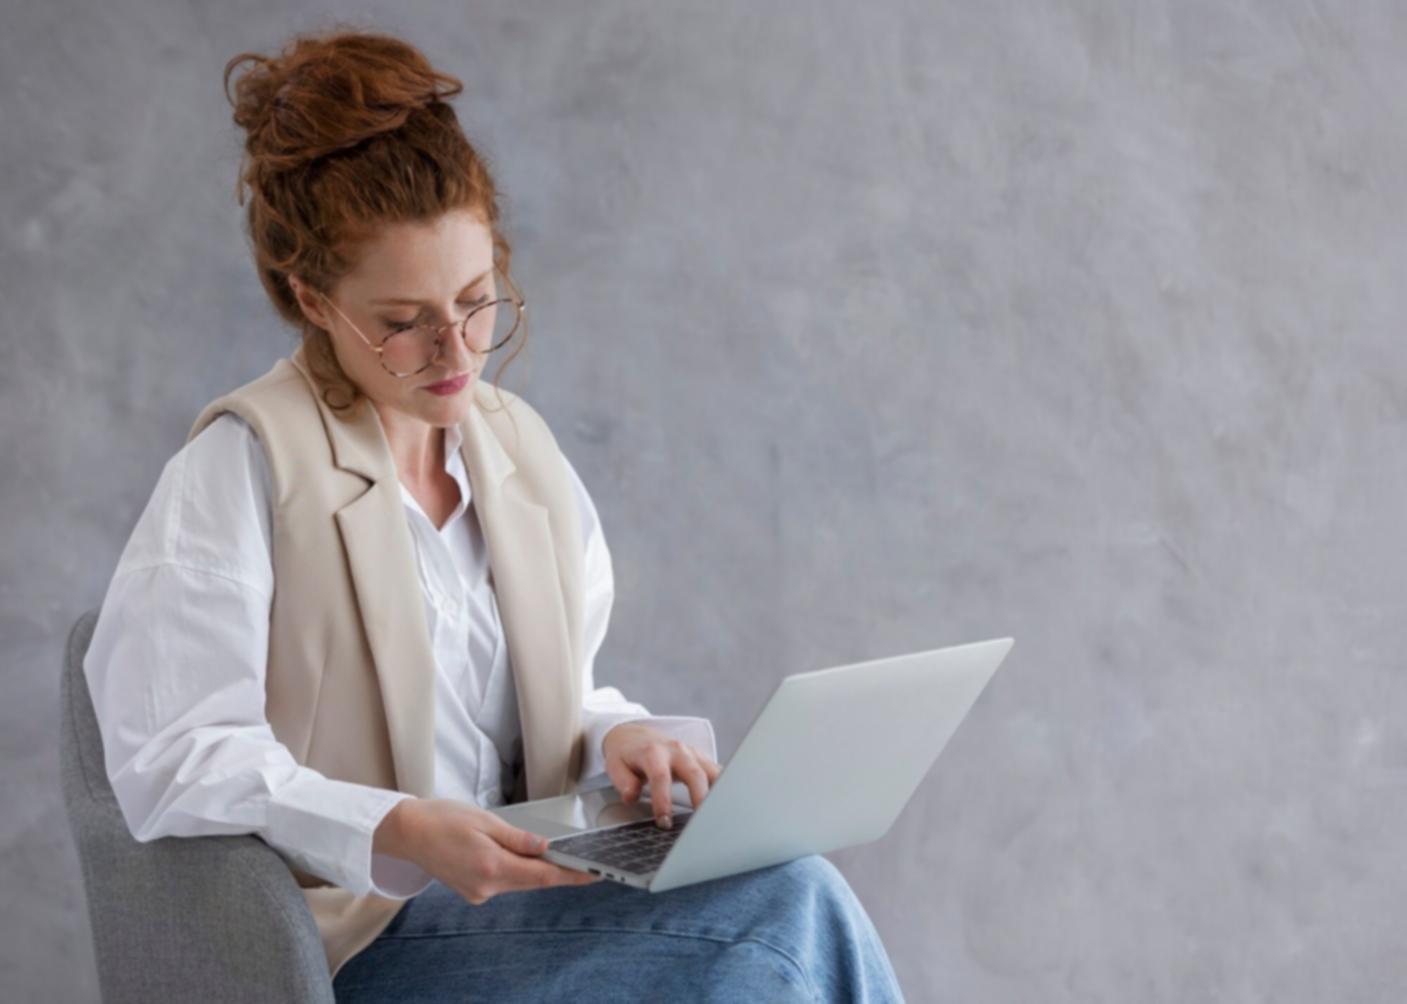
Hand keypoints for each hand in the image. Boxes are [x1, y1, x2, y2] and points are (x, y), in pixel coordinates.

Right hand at [374, 798, 598, 904]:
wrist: (407, 833)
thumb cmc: (442, 819)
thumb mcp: (485, 820)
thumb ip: (517, 838)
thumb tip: (545, 847)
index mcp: (491, 866)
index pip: (542, 876)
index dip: (571, 876)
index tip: (594, 875)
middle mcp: (486, 886)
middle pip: (533, 881)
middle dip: (557, 871)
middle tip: (582, 861)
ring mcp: (478, 892)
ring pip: (519, 882)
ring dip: (536, 870)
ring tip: (555, 856)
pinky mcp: (472, 891)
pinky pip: (504, 882)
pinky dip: (517, 871)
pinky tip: (521, 858)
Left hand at [601, 722, 722, 828]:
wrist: (635, 735)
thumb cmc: (626, 754)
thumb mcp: (615, 765)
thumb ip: (623, 781)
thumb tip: (631, 796)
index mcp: (654, 752)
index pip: (661, 776)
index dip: (663, 800)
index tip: (664, 821)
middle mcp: (677, 750)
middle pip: (694, 773)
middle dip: (700, 798)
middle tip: (700, 823)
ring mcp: (692, 754)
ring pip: (711, 772)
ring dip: (719, 793)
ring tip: (722, 815)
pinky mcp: (701, 760)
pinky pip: (717, 773)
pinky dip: (725, 787)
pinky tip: (730, 804)